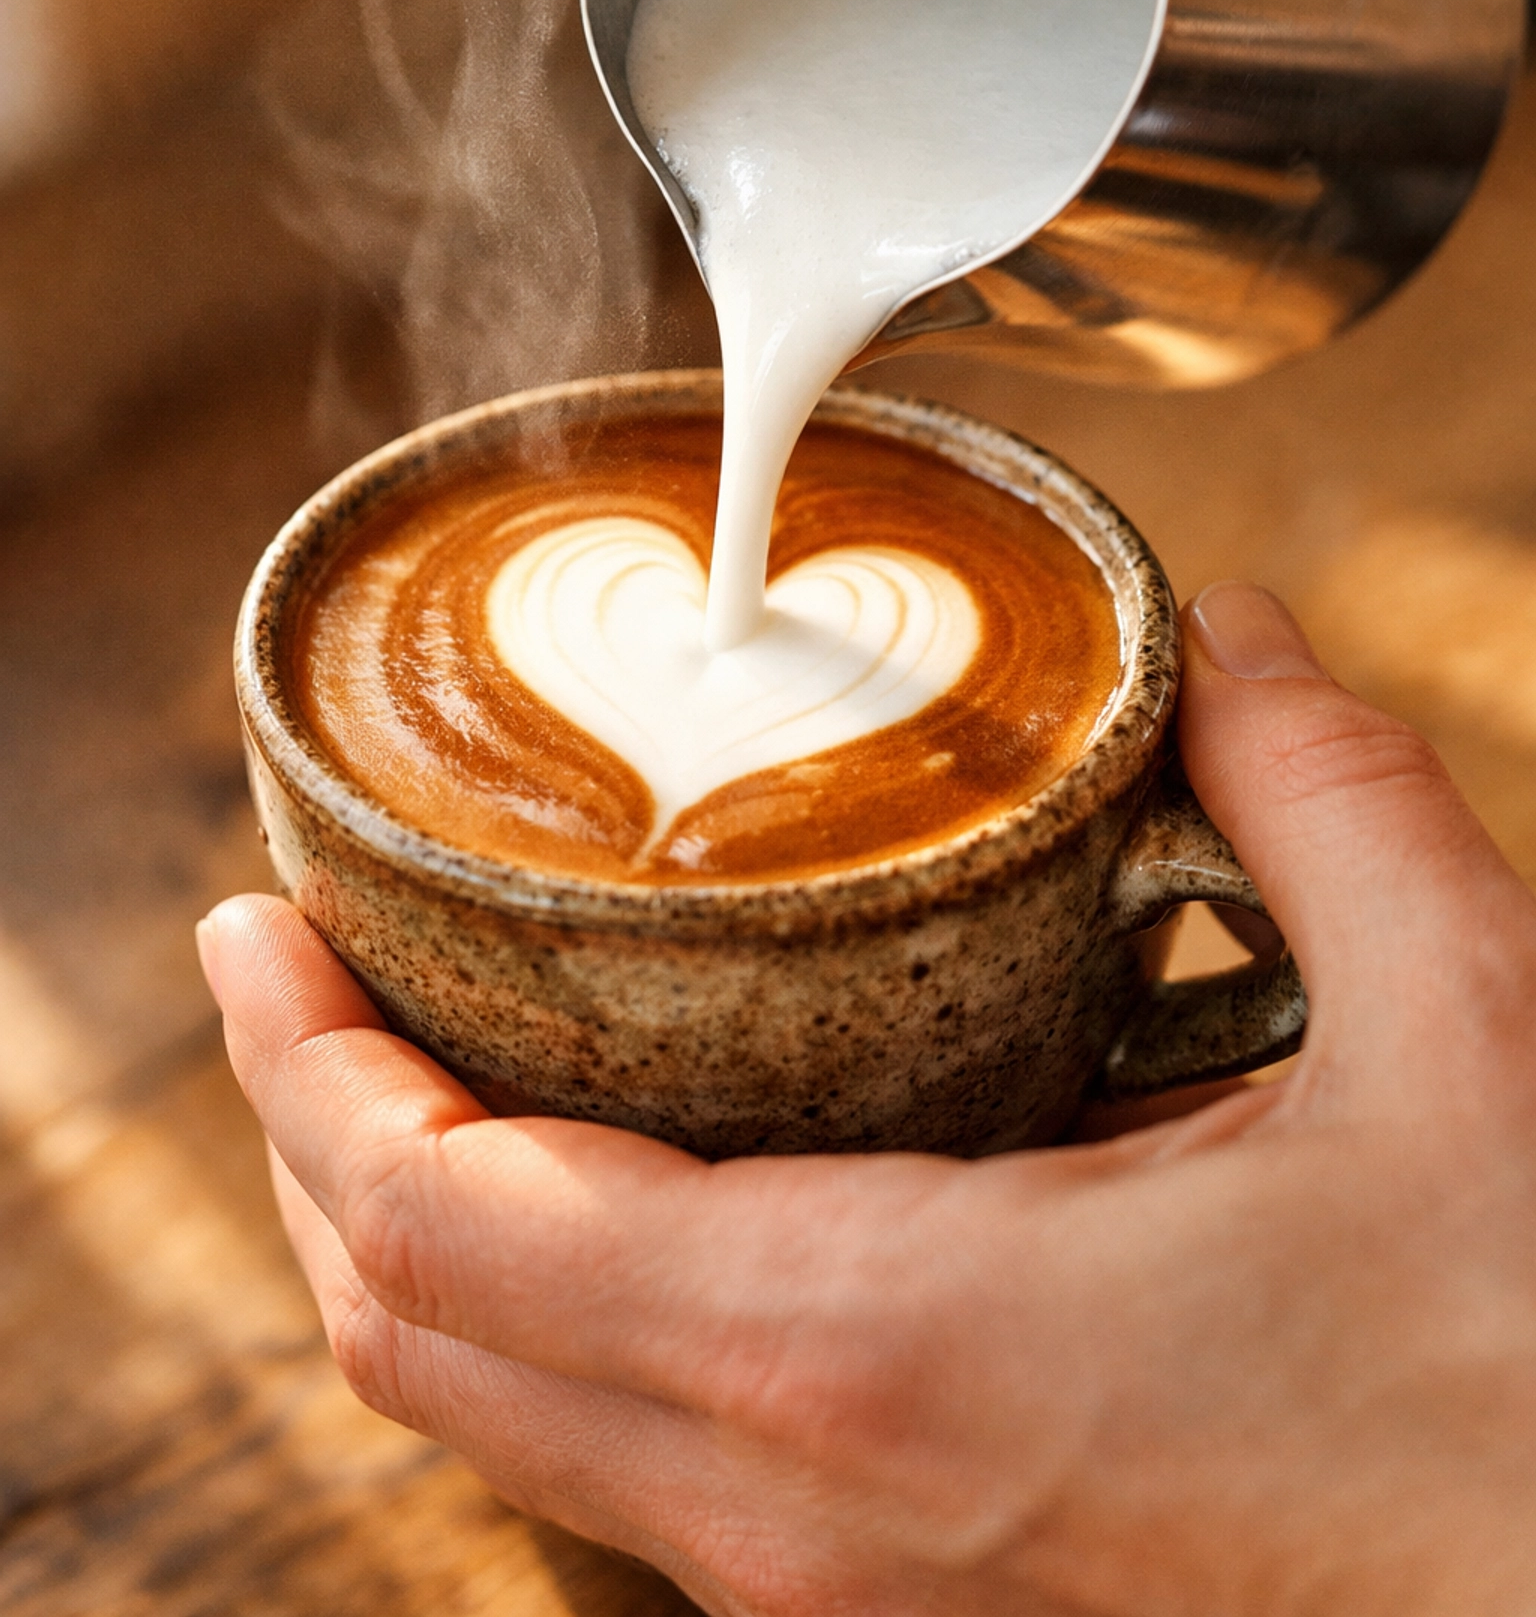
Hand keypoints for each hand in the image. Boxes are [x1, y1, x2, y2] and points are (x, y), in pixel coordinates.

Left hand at [199, 581, 1535, 1616]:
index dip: (302, 1072)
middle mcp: (805, 1504)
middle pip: (414, 1334)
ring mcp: (832, 1583)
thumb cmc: (1524, 1394)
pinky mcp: (891, 1599)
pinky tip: (603, 1194)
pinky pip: (614, 1457)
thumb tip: (1231, 644)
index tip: (253, 931)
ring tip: (410, 1057)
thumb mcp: (1466, 1041)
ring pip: (495, 1412)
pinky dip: (532, 1309)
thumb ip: (1326, 800)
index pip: (446, 1228)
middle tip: (303, 961)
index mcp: (879, 1346)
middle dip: (312, 1135)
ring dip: (406, 1227)